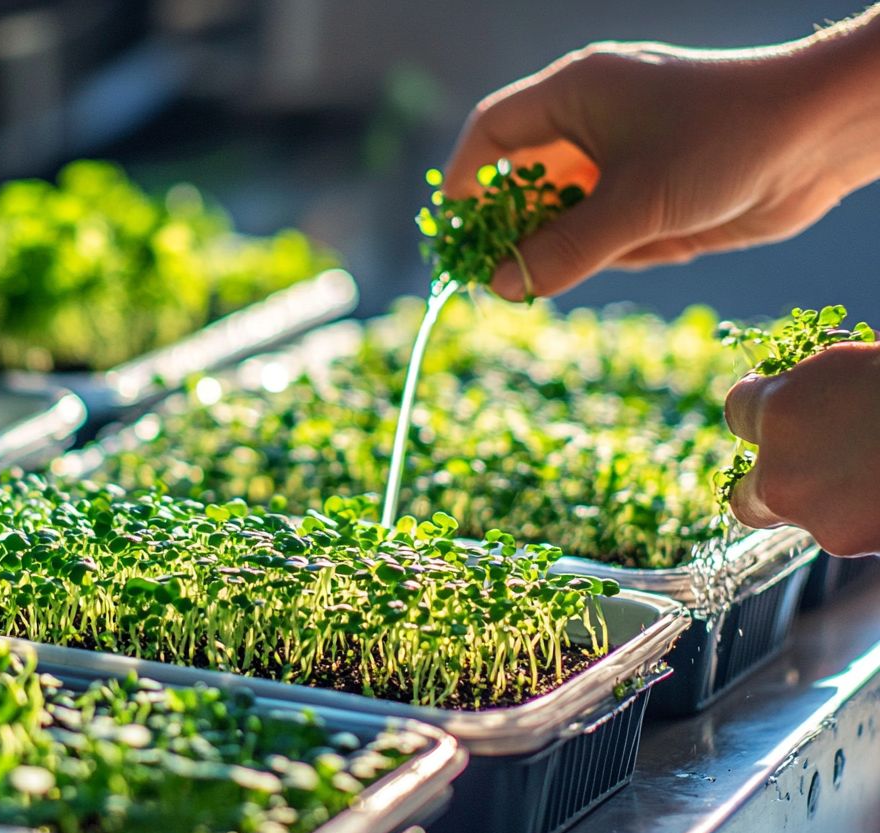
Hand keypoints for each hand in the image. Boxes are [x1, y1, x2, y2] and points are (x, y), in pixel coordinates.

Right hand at [443, 13, 879, 299]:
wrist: (824, 136)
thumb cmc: (725, 142)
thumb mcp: (636, 204)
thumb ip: (565, 251)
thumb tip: (501, 286)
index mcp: (574, 94)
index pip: (491, 133)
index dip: (466, 182)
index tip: (459, 236)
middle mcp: (591, 123)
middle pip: (522, 182)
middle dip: (520, 231)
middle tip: (513, 277)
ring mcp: (622, 158)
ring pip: (565, 217)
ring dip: (577, 249)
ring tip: (624, 250)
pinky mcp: (652, 192)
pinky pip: (607, 234)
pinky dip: (623, 252)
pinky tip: (671, 242)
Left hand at [724, 342, 879, 556]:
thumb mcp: (857, 367)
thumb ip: (818, 391)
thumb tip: (803, 400)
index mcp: (781, 408)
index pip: (737, 412)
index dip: (758, 411)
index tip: (771, 410)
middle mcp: (783, 470)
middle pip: (746, 495)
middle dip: (766, 485)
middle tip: (801, 470)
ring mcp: (817, 517)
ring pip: (804, 517)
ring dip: (829, 500)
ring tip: (873, 471)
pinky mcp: (853, 545)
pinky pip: (847, 531)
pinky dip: (865, 517)